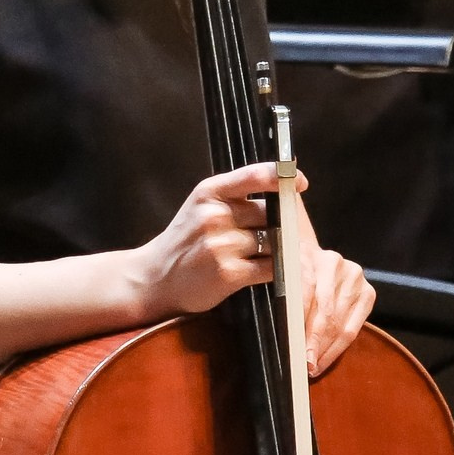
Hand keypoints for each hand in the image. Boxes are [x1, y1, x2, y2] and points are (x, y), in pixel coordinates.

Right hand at [129, 161, 284, 322]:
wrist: (154, 278)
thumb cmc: (185, 241)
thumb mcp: (202, 207)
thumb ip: (236, 198)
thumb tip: (285, 192)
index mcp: (209, 192)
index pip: (255, 175)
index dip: (283, 176)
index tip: (299, 182)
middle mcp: (214, 215)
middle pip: (271, 213)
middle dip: (281, 224)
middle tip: (282, 234)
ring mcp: (220, 245)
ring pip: (275, 241)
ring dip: (281, 250)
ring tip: (271, 255)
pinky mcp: (228, 273)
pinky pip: (271, 268)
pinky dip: (279, 271)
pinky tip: (272, 272)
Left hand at [278, 206, 375, 378]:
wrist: (314, 258)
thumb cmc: (294, 273)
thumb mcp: (283, 279)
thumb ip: (286, 299)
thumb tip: (288, 337)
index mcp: (308, 254)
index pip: (306, 294)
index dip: (301, 324)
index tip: (294, 349)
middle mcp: (334, 263)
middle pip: (326, 312)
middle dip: (315, 342)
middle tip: (306, 365)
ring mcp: (354, 276)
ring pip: (341, 322)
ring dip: (327, 349)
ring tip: (315, 366)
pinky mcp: (368, 291)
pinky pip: (355, 326)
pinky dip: (339, 346)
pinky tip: (328, 357)